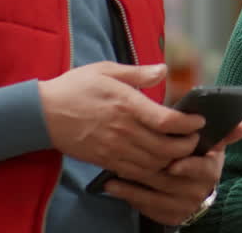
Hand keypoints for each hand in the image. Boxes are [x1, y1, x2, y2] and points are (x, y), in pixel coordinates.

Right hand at [39, 61, 203, 181]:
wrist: (42, 113)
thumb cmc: (75, 87)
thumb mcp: (106, 70)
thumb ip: (138, 72)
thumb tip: (163, 70)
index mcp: (126, 104)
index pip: (167, 121)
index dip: (189, 124)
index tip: (199, 121)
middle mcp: (123, 129)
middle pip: (166, 147)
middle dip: (187, 146)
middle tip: (195, 139)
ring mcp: (113, 148)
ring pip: (153, 164)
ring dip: (172, 160)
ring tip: (181, 151)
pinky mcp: (104, 160)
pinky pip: (135, 172)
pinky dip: (152, 170)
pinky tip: (158, 162)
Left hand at [105, 120, 241, 224]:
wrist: (197, 189)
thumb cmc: (201, 158)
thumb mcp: (213, 143)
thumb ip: (224, 132)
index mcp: (211, 169)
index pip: (202, 169)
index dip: (188, 168)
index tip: (173, 165)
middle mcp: (199, 191)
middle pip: (171, 181)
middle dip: (149, 170)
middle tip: (128, 157)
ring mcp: (184, 205)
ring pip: (155, 194)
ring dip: (133, 183)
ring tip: (114, 171)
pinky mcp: (170, 216)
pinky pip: (146, 207)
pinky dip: (129, 196)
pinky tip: (113, 186)